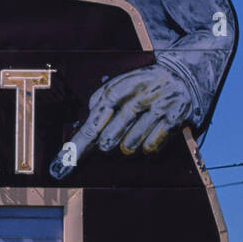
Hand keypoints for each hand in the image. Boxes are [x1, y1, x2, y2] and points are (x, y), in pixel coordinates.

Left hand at [49, 65, 191, 176]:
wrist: (182, 73)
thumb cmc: (143, 84)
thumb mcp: (118, 84)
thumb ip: (100, 102)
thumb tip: (85, 129)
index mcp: (117, 89)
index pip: (92, 125)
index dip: (76, 149)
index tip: (60, 169)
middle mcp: (137, 96)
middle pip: (109, 141)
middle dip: (107, 145)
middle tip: (114, 136)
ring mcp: (158, 107)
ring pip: (130, 147)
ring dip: (128, 147)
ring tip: (135, 131)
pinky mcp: (175, 117)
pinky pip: (152, 147)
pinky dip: (147, 148)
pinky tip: (149, 135)